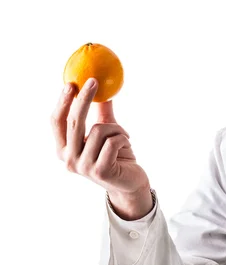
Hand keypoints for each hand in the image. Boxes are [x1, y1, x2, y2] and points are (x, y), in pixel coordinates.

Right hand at [51, 77, 152, 219]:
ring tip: (124, 137)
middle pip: (74, 121)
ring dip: (117, 128)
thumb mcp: (107, 132)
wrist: (130, 183)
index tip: (72, 83)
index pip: (57, 122)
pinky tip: (126, 147)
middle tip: (94, 81)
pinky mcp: (99, 171)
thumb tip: (102, 88)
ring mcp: (83, 166)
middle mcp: (68, 159)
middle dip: (84, 98)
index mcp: (64, 149)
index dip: (63, 102)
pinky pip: (113, 141)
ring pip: (99, 129)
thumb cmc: (116, 155)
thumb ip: (101, 113)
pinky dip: (123, 138)